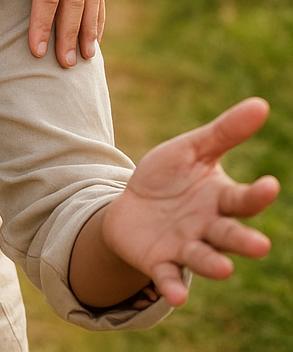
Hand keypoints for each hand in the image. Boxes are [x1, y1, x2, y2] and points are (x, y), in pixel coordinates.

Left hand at [101, 98, 278, 306]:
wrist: (130, 207)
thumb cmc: (169, 178)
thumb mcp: (191, 150)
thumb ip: (224, 133)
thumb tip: (261, 104)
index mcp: (221, 200)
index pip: (243, 199)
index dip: (256, 194)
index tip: (269, 185)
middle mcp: (210, 228)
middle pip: (231, 235)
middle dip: (244, 240)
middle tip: (260, 245)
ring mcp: (186, 248)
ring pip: (204, 258)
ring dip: (213, 264)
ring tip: (223, 268)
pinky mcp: (161, 263)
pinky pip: (169, 277)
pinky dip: (173, 286)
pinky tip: (176, 296)